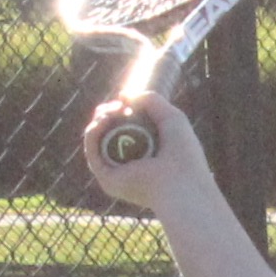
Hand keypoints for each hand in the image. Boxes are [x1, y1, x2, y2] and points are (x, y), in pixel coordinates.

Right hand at [81, 90, 211, 209]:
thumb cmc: (183, 153)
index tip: (123, 101)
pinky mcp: (107, 180)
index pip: (124, 129)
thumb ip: (150, 101)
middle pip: (107, 134)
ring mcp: (117, 173)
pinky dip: (93, 133)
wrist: (181, 181)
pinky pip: (92, 152)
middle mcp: (129, 165)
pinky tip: (103, 120)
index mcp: (145, 153)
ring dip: (99, 121)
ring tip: (112, 111)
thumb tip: (123, 95)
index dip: (119, 112)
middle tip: (116, 105)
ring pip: (96, 142)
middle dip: (106, 114)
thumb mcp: (170, 117)